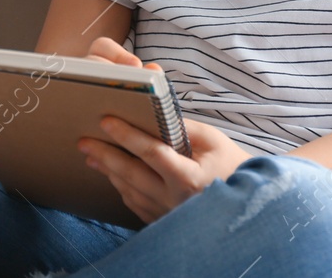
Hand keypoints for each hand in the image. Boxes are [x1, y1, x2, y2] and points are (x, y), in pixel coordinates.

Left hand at [76, 37, 253, 224]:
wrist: (247, 204)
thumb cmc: (231, 165)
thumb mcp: (213, 140)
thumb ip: (182, 125)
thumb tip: (153, 109)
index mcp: (190, 178)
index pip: (152, 153)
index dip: (127, 135)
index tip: (106, 120)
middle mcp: (176, 200)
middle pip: (132, 175)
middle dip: (105, 155)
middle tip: (84, 141)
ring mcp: (168, 215)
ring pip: (129, 191)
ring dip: (108, 172)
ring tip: (91, 154)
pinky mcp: (164, 222)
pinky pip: (135, 205)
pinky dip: (121, 188)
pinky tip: (111, 174)